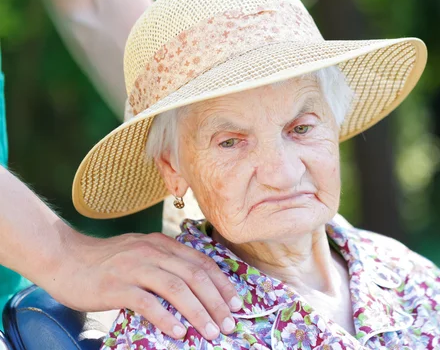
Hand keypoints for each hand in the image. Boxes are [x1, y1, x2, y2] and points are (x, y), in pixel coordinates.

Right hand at [43, 231, 241, 339]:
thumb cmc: (106, 260)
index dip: (223, 284)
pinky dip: (167, 318)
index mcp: (162, 244)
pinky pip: (148, 303)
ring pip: (177, 289)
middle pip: (195, 276)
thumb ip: (166, 263)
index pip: (202, 263)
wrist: (65, 258)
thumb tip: (195, 288)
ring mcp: (135, 268)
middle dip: (217, 302)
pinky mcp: (116, 286)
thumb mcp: (142, 252)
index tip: (236, 304)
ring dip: (198, 312)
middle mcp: (153, 253)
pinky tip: (179, 332)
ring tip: (211, 331)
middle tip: (228, 323)